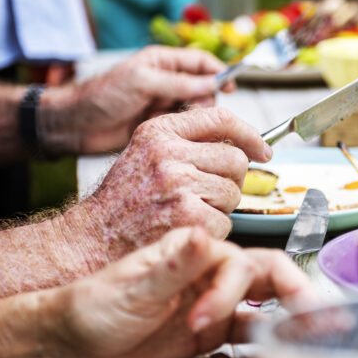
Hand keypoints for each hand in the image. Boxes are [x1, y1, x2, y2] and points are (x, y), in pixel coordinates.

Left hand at [45, 46, 234, 155]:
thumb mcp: (142, 82)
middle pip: (203, 88)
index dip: (218, 72)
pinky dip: (185, 131)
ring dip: (194, 117)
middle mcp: (166, 81)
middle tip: (195, 111)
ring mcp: (163, 104)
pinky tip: (175, 135)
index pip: (201, 61)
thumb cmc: (102, 96)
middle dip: (205, 99)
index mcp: (162, 62)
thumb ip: (177, 83)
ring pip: (195, 109)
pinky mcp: (159, 125)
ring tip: (179, 123)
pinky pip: (183, 126)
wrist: (76, 125)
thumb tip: (211, 83)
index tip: (231, 86)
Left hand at [48, 226, 316, 357]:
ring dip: (290, 320)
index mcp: (197, 256)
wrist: (73, 341)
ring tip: (310, 341)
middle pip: (271, 278)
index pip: (242, 264)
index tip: (203, 321)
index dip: (233, 293)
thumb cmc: (93, 305)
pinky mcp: (211, 335)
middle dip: (296, 296)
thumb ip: (172, 265)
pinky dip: (267, 347)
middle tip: (313, 322)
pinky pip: (251, 337)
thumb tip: (203, 236)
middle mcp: (212, 276)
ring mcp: (215, 305)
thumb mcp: (131, 286)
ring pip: (268, 307)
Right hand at [67, 107, 269, 255]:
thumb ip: (186, 140)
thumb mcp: (146, 152)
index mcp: (160, 131)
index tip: (262, 150)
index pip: (221, 117)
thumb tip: (240, 142)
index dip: (250, 134)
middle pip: (235, 159)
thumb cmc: (124, 200)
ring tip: (189, 212)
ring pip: (233, 192)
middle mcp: (169, 153)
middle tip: (207, 195)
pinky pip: (226, 222)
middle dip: (230, 180)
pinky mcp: (189, 218)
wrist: (94, 239)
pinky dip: (213, 231)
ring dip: (220, 208)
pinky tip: (187, 230)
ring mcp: (179, 185)